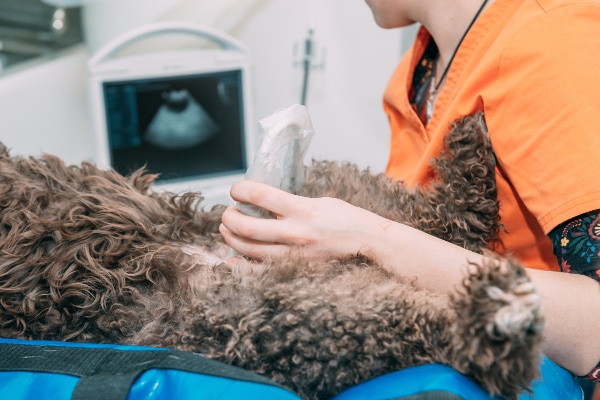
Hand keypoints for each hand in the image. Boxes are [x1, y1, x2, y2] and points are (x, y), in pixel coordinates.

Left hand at [220, 180, 378, 260]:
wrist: (366, 241)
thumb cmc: (343, 217)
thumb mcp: (317, 201)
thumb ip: (289, 204)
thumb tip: (262, 204)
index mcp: (302, 209)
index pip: (261, 195)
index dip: (240, 190)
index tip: (235, 190)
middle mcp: (296, 232)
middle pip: (248, 226)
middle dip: (230, 218)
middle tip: (228, 213)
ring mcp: (294, 253)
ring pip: (250, 249)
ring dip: (232, 238)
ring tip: (227, 230)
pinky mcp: (295, 267)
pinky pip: (261, 270)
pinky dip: (242, 266)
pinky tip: (232, 259)